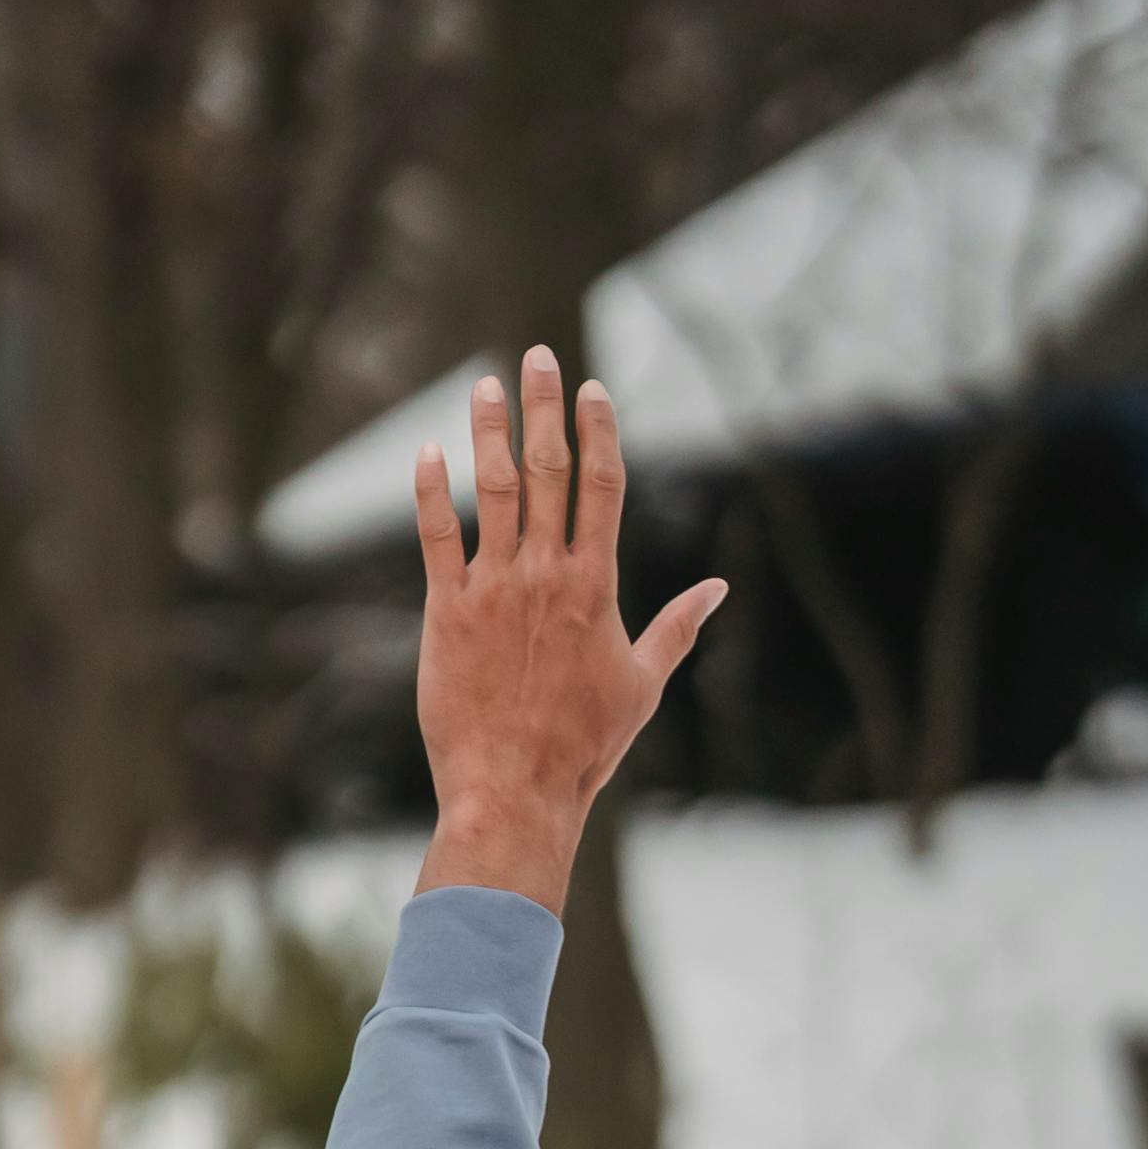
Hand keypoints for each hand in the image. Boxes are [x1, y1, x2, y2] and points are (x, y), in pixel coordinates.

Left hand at [412, 347, 724, 916]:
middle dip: (544, 407)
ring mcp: (495, 590)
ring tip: (484, 386)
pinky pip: (436, 540)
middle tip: (536, 357)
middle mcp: (547, 575)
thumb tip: (718, 590)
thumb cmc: (582, 747)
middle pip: (549, 470)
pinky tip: (428, 453)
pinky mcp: (448, 615)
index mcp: (597, 584)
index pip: (603, 485)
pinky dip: (431, 494)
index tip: (590, 388)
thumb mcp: (641, 684)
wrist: (515, 791)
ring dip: (489, 433)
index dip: (598, 429)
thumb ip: (676, 628)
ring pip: (493, 491)